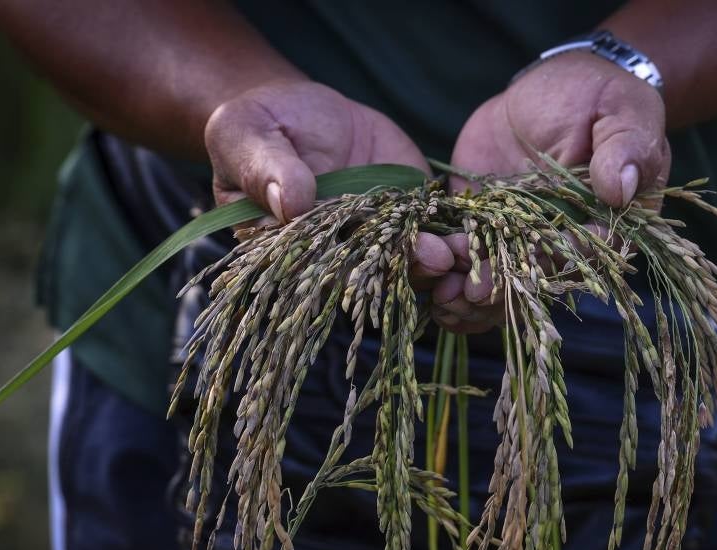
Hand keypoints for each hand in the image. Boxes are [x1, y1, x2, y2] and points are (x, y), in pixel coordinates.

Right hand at [204, 79, 454, 287]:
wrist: (299, 109)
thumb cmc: (258, 125)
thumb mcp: (246, 136)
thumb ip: (264, 169)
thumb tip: (290, 202)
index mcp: (289, 249)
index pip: (316, 269)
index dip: (344, 273)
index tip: (370, 270)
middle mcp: (337, 252)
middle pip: (369, 271)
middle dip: (403, 267)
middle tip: (430, 258)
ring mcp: (375, 234)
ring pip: (405, 257)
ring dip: (432, 257)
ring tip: (452, 249)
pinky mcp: (406, 212)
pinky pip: (431, 227)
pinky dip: (452, 232)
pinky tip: (470, 231)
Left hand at [433, 52, 671, 333]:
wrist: (553, 85)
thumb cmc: (600, 97)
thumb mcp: (622, 114)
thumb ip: (623, 150)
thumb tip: (619, 189)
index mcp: (606, 224)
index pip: (585, 252)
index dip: (557, 260)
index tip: (532, 262)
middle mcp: (562, 239)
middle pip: (535, 276)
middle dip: (504, 287)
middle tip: (474, 293)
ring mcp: (519, 234)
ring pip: (498, 277)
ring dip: (471, 292)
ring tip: (445, 297)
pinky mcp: (482, 221)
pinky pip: (466, 252)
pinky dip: (447, 269)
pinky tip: (427, 281)